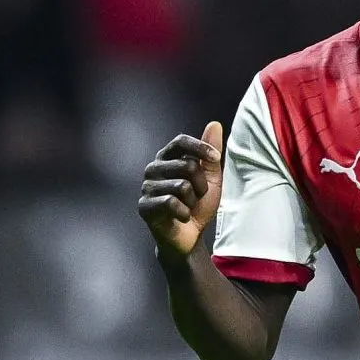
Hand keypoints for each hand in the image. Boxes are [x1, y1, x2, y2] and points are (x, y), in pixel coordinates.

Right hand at [138, 121, 223, 256]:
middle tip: (198, 196)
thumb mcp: (211, 178)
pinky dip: (184, 212)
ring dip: (193, 201)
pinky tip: (182, 217)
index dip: (199, 147)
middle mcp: (153, 168)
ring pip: (181, 186)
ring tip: (188, 207)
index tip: (215, 158)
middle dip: (201, 185)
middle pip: (187, 165)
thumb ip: (211, 154)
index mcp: (167, 158)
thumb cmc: (199, 205)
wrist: (190, 235)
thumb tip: (214, 124)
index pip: (180, 141)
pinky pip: (171, 203)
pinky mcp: (144, 206)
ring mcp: (147, 187)